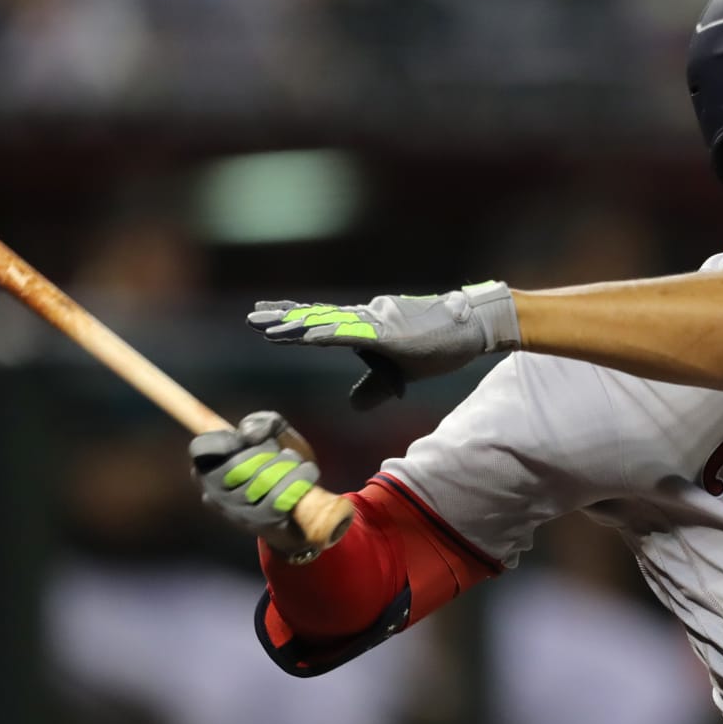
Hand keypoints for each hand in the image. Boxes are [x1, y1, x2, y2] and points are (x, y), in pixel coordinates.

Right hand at [189, 411, 324, 560]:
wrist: (307, 506)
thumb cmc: (280, 464)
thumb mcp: (272, 435)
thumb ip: (261, 423)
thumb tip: (249, 434)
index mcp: (207, 470)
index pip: (201, 449)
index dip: (225, 439)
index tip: (246, 439)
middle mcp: (215, 494)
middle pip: (237, 464)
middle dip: (266, 450)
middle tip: (279, 451)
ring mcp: (237, 513)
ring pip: (261, 480)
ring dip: (287, 462)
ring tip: (296, 461)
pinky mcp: (262, 524)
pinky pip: (279, 497)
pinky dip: (299, 478)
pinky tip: (308, 471)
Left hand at [248, 281, 521, 409]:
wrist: (472, 327)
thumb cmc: (439, 346)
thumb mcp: (400, 373)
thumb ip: (374, 387)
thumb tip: (353, 405)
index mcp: (366, 327)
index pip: (322, 321)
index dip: (293, 319)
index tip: (265, 318)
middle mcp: (366, 318)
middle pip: (317, 318)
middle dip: (283, 319)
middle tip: (251, 319)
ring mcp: (377, 323)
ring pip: (330, 323)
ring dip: (298, 326)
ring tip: (268, 327)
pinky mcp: (390, 333)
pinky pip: (355, 333)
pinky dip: (331, 333)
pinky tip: (310, 335)